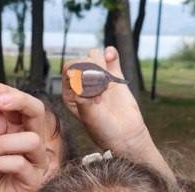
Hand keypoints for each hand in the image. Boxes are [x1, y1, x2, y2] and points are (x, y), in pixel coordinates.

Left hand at [0, 86, 49, 191]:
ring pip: (31, 140)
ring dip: (1, 144)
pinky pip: (20, 164)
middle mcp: (30, 142)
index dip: (9, 92)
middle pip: (38, 113)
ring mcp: (34, 163)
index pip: (23, 104)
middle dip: (18, 102)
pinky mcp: (32, 183)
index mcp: (17, 129)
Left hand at [61, 47, 168, 176]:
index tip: (93, 89)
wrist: (125, 136)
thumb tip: (82, 81)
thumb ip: (84, 99)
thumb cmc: (104, 131)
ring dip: (101, 62)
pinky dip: (110, 53)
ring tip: (108, 82)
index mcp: (70, 92)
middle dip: (93, 69)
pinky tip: (111, 57)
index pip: (69, 69)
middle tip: (103, 90)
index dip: (81, 73)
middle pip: (82, 59)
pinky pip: (110, 56)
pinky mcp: (114, 76)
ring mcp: (98, 78)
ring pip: (94, 55)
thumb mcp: (89, 117)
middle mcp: (82, 83)